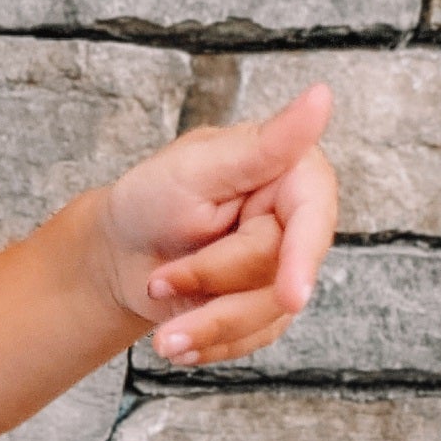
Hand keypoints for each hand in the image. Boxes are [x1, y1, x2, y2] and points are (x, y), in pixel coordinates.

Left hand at [99, 82, 336, 369]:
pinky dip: (208, 343)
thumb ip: (265, 145)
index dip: (301, 260)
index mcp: (293, 175)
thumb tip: (320, 97)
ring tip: (158, 308)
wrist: (119, 252)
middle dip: (210, 283)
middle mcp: (296, 224)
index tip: (291, 296)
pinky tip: (178, 336)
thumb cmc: (152, 198)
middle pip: (277, 276)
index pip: (312, 220)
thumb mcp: (199, 166)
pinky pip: (249, 340)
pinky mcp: (263, 310)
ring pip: (265, 316)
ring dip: (203, 323)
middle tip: (159, 279)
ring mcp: (281, 270)